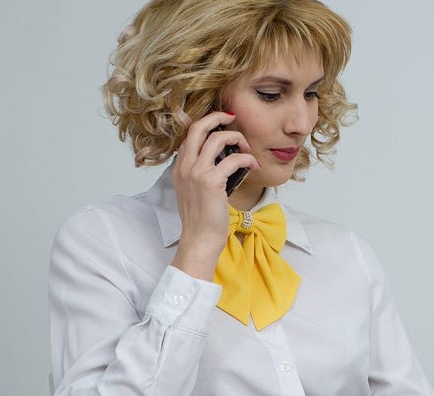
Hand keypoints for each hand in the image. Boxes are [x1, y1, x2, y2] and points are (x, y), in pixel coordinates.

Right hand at [169, 111, 259, 279]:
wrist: (200, 240)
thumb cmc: (201, 220)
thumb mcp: (192, 192)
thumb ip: (198, 174)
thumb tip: (219, 161)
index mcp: (179, 168)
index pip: (190, 135)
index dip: (206, 125)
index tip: (222, 125)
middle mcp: (185, 167)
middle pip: (198, 128)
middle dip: (217, 117)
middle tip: (232, 118)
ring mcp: (196, 173)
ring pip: (217, 138)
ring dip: (236, 138)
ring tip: (246, 147)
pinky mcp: (211, 181)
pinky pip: (233, 159)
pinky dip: (247, 158)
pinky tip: (253, 164)